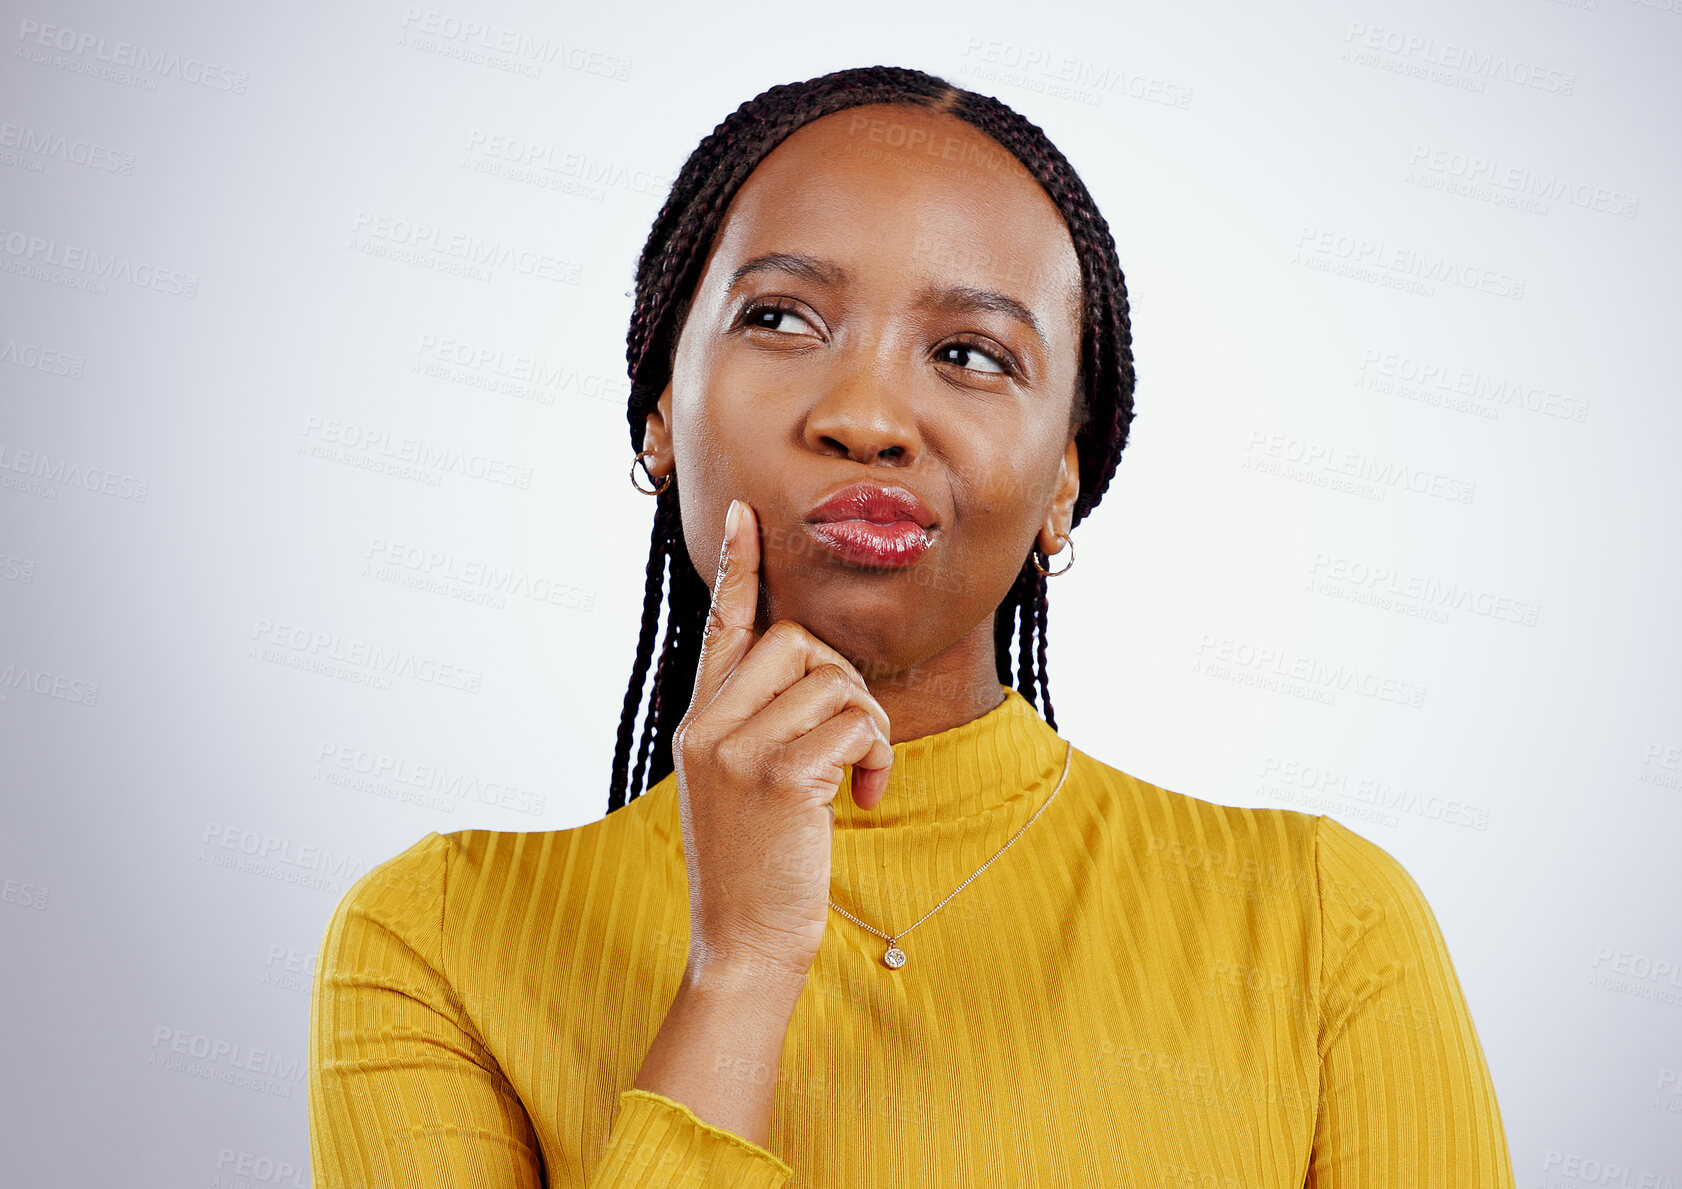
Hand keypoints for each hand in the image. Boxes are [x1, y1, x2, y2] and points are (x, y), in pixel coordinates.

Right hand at [671, 498, 894, 985]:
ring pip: (835, 679)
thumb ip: (755, 724)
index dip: (738, 567)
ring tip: (860, 775)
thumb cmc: (756, 867)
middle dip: (844, 679)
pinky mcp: (780, 777)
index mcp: (698, 721)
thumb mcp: (736, 785)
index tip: (747, 514)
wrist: (743, 944)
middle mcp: (708, 725)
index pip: (721, 625)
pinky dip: (879, 755)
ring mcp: (738, 749)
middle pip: (797, 640)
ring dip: (870, 723)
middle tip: (855, 739)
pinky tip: (866, 799)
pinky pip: (856, 723)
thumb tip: (814, 671)